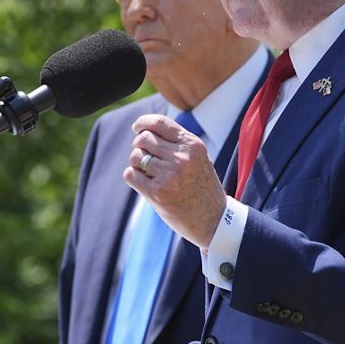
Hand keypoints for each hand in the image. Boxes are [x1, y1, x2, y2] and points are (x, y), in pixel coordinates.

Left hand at [123, 113, 227, 249]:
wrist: (213, 221)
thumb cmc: (204, 188)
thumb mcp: (199, 158)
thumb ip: (178, 143)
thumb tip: (146, 129)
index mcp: (193, 145)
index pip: (160, 123)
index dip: (143, 122)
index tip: (137, 127)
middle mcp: (181, 158)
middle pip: (144, 139)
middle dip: (140, 146)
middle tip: (147, 157)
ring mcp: (169, 176)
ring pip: (136, 156)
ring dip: (137, 163)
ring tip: (150, 173)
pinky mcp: (157, 193)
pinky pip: (131, 174)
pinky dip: (133, 177)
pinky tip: (145, 183)